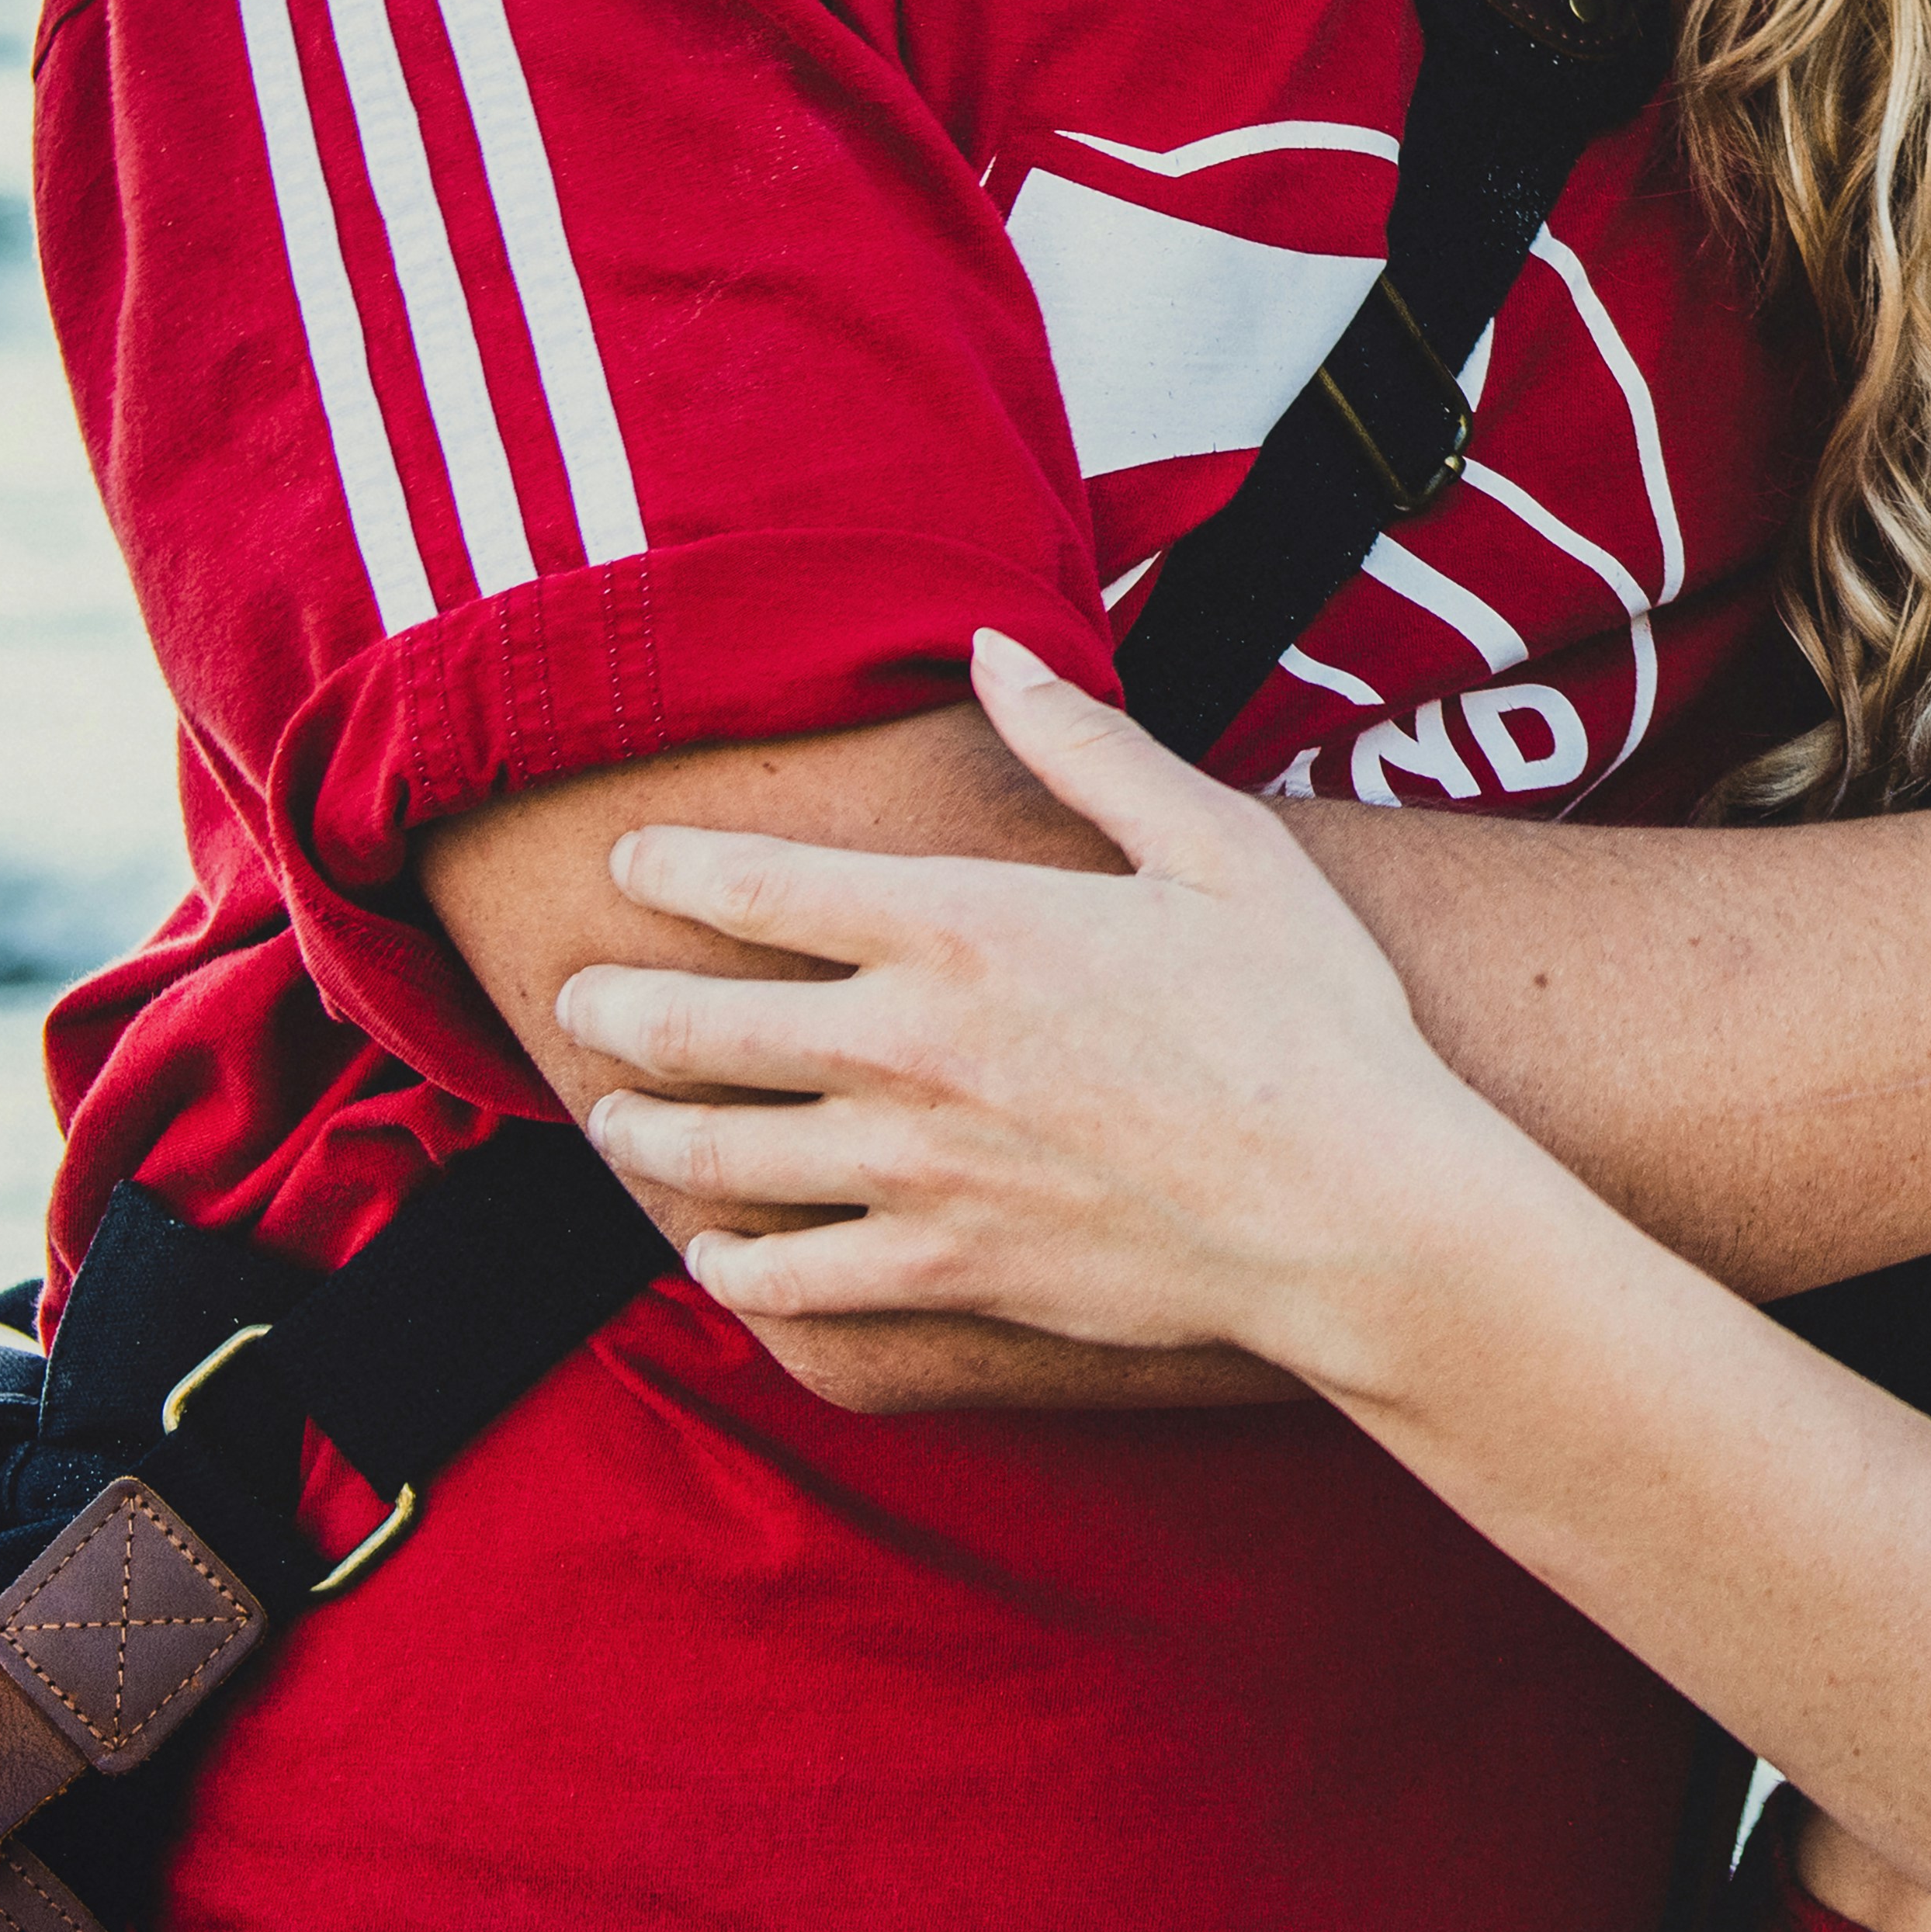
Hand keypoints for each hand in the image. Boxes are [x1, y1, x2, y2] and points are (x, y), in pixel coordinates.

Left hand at [557, 631, 1517, 1375]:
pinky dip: (728, 1268)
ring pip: (717, 1155)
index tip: (632, 862)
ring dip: (645, 1133)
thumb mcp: (1217, 847)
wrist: (1353, 1209)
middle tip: (577, 1001)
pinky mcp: (942, 1271)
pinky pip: (787, 1281)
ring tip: (614, 1120)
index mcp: (965, 926)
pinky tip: (713, 1255)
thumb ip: (1087, 747)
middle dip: (617, 1009)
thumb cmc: (1310, 1019)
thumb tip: (994, 650)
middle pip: (700, 1024)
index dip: (675, 868)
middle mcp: (908, 1046)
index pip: (759, 884)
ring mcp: (913, 1170)